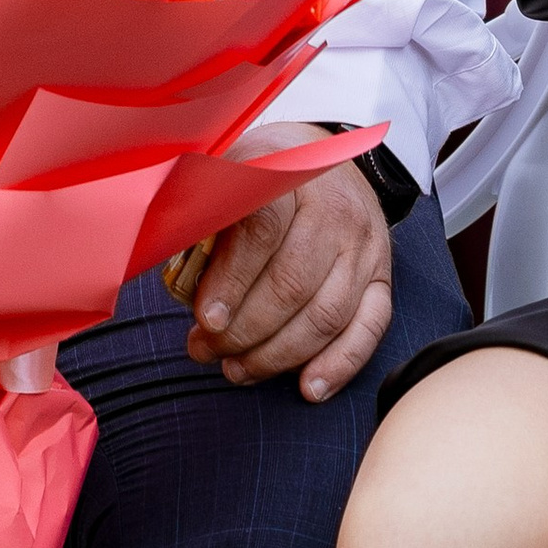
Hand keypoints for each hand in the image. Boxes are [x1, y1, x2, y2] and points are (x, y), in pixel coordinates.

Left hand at [173, 159, 393, 400]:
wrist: (323, 160)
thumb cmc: (262, 177)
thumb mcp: (228, 173)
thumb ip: (202, 212)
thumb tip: (164, 262)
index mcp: (292, 176)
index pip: (264, 230)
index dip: (232, 279)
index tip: (204, 318)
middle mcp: (336, 211)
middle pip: (293, 284)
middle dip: (244, 331)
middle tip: (206, 350)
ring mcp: (365, 247)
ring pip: (326, 315)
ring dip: (278, 355)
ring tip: (237, 369)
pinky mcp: (382, 277)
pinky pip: (369, 329)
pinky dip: (340, 364)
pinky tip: (307, 387)